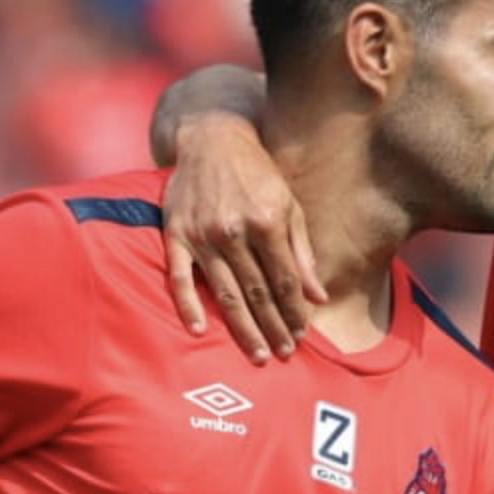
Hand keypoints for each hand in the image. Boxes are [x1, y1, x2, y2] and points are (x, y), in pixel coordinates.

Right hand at [161, 112, 324, 362]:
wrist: (211, 139)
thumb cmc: (257, 173)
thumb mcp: (289, 205)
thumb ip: (303, 252)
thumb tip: (318, 296)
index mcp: (267, 221)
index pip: (285, 279)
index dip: (295, 310)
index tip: (302, 335)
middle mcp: (234, 231)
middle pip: (258, 291)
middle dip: (273, 327)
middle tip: (283, 355)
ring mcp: (202, 235)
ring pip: (225, 292)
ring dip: (242, 327)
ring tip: (256, 354)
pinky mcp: (175, 234)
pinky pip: (179, 276)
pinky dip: (187, 305)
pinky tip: (198, 331)